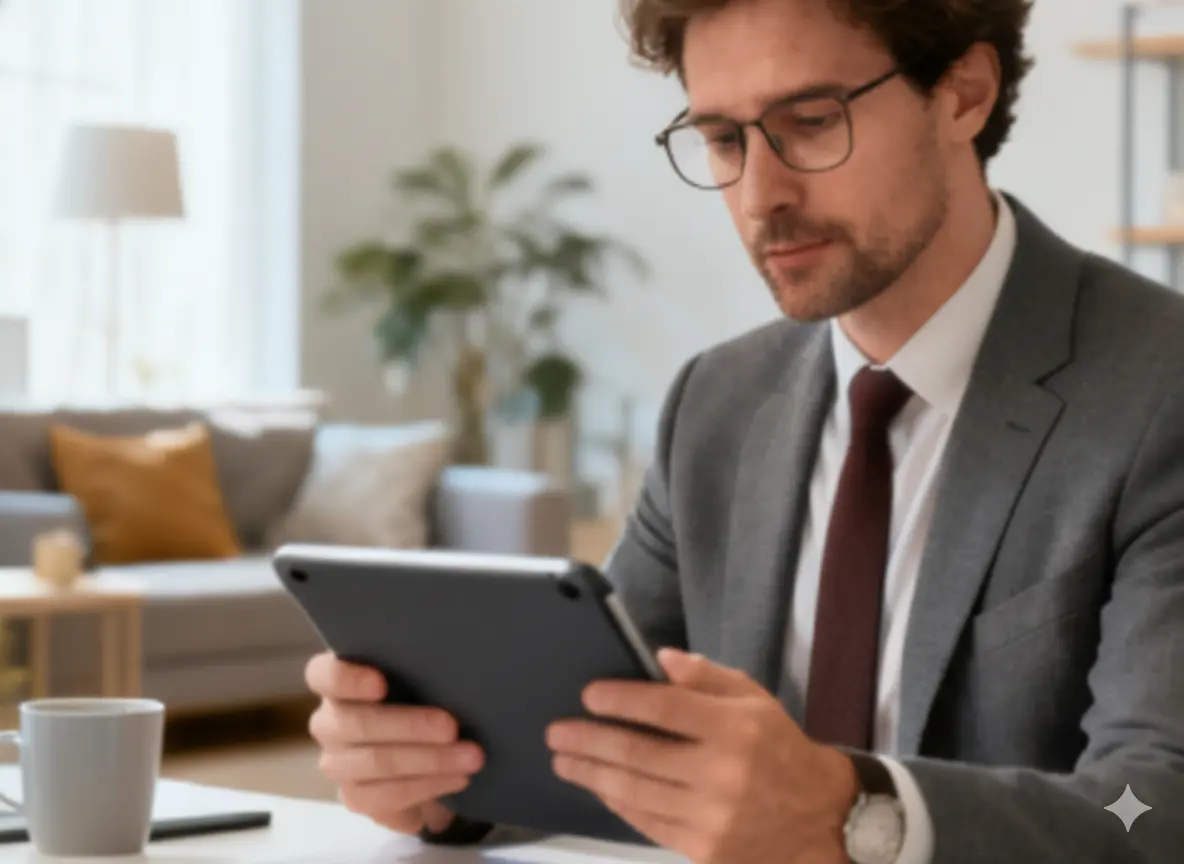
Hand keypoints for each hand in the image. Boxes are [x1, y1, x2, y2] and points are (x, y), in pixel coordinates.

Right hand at [305, 652, 484, 835]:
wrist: (425, 758)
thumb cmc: (420, 703)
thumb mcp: (418, 682)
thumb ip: (418, 672)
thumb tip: (450, 666)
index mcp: (338, 685)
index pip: (323, 676)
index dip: (347, 679)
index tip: (380, 684)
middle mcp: (329, 723)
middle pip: (356, 723)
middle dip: (409, 726)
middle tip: (451, 727)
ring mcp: (338, 763)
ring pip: (376, 761)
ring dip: (429, 759)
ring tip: (470, 756)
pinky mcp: (355, 797)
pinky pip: (389, 795)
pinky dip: (429, 785)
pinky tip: (457, 777)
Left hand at [545, 649, 858, 863]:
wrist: (821, 819)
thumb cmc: (779, 750)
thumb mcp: (755, 700)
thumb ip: (706, 677)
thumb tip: (660, 658)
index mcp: (735, 729)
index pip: (663, 708)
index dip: (620, 699)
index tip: (589, 695)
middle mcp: (721, 774)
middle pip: (637, 754)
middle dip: (588, 740)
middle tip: (557, 732)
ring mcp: (711, 817)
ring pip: (634, 792)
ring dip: (591, 774)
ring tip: (564, 760)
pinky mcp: (703, 849)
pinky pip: (647, 822)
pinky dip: (617, 803)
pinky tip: (599, 787)